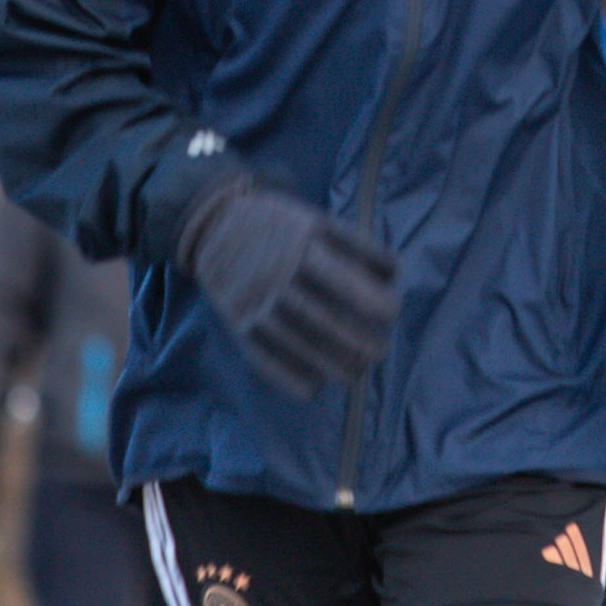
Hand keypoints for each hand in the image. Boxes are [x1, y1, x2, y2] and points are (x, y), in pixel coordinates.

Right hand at [176, 174, 401, 401]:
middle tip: (380, 351)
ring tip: (356, 372)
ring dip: (333, 366)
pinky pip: (265, 359)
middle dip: (359, 343)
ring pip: (297, 344)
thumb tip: (392, 277)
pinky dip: (291, 378)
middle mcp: (277, 273)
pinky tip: (314, 386)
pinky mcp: (238, 323)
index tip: (391, 313)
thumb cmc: (281, 225)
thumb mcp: (317, 220)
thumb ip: (355, 245)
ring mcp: (255, 300)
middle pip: (323, 319)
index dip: (374, 302)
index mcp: (301, 243)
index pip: (343, 279)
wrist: (214, 224)